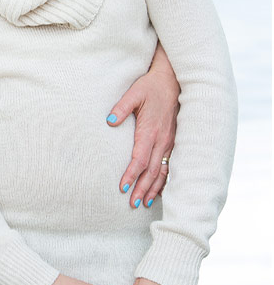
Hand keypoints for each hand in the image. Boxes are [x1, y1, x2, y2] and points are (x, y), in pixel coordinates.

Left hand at [107, 44, 178, 207]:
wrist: (172, 80)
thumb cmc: (150, 86)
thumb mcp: (133, 93)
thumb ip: (121, 108)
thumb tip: (109, 121)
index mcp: (150, 131)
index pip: (139, 159)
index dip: (131, 175)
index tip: (122, 188)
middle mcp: (162, 140)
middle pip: (151, 171)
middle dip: (141, 189)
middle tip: (131, 204)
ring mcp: (170, 142)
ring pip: (162, 171)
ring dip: (153, 188)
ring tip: (143, 203)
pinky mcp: (174, 141)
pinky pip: (170, 165)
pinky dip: (164, 180)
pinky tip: (159, 190)